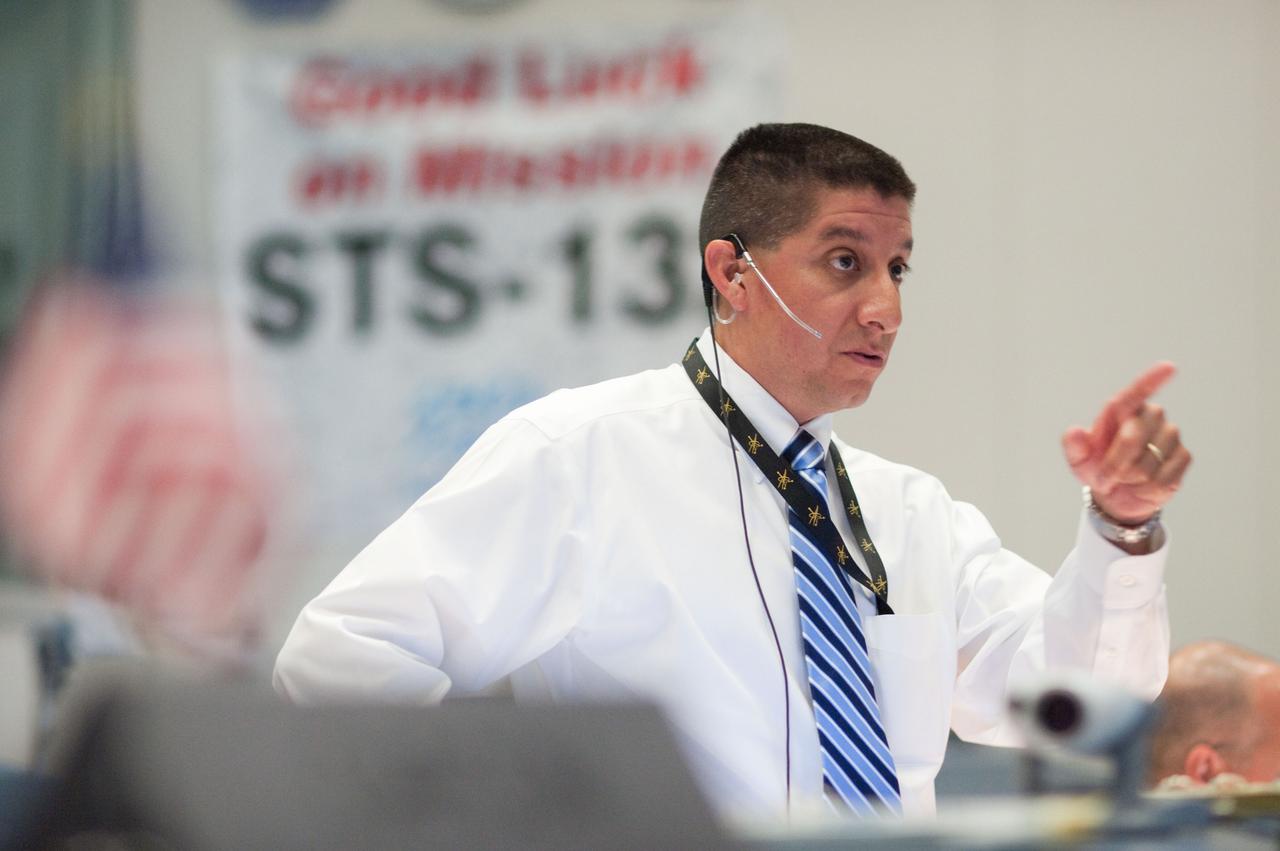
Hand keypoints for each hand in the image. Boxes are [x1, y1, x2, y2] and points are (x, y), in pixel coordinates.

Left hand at [1061, 363, 1190, 523]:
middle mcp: (1149, 416)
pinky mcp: (1183, 456)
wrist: (1117, 493)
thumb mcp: (1079, 460)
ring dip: (1131, 478)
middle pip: (1134, 436)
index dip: (1152, 379)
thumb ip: (1074, 446)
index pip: (1136, 393)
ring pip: (1149, 461)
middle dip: (1115, 462)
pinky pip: (1164, 476)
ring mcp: (1169, 434)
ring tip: (1126, 477)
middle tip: (1105, 477)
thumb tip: (1073, 432)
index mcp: (1121, 410)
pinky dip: (1148, 488)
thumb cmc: (1097, 468)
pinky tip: (1144, 485)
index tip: (1169, 367)